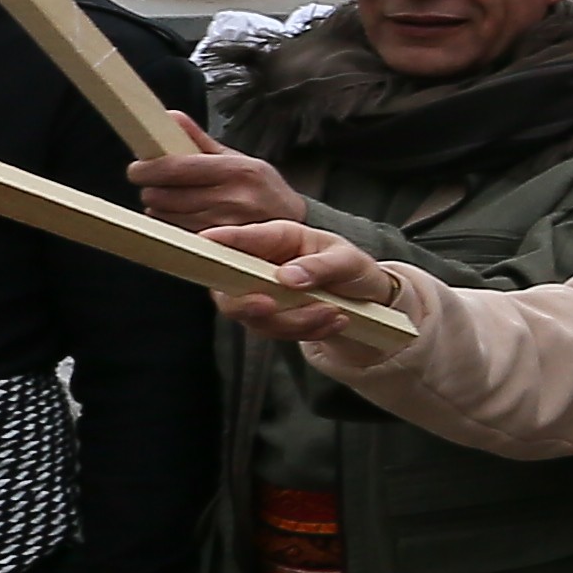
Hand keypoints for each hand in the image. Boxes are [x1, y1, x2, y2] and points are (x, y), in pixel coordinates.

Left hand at [129, 144, 298, 233]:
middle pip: (162, 195)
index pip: (174, 167)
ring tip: (174, 203)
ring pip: (165, 216)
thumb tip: (170, 117)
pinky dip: (172, 225)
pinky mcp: (218, 245)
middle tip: (158, 186)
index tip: (137, 168)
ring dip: (161, 209)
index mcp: (235, 169)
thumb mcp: (237, 159)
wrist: (292, 222)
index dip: (147, 168)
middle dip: (152, 190)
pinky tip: (183, 218)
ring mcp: (225, 224)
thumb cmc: (261, 188)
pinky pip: (176, 233)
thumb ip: (199, 141)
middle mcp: (231, 197)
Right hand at [199, 221, 401, 345]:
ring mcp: (261, 294)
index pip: (239, 238)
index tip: (205, 244)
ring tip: (333, 311)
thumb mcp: (348, 260)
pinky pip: (277, 333)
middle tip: (271, 305)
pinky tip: (335, 322)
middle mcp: (260, 265)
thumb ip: (321, 266)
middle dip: (246, 302)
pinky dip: (307, 331)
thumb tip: (287, 276)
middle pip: (227, 288)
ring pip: (254, 318)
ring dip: (294, 320)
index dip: (217, 241)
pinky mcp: (271, 319)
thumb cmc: (353, 269)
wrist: (366, 299)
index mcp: (277, 238)